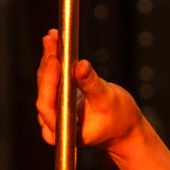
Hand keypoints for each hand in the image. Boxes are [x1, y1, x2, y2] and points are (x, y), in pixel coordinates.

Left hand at [36, 29, 140, 148]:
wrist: (125, 127)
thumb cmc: (119, 119)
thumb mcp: (107, 99)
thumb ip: (91, 84)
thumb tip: (80, 66)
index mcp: (65, 131)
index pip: (48, 104)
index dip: (48, 81)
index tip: (54, 59)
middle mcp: (55, 125)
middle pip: (44, 91)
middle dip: (48, 63)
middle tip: (52, 40)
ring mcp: (55, 114)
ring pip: (45, 84)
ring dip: (49, 60)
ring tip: (53, 38)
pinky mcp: (58, 103)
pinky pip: (51, 82)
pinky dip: (54, 64)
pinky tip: (55, 46)